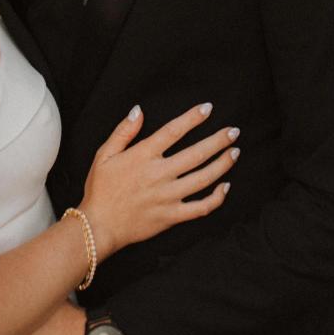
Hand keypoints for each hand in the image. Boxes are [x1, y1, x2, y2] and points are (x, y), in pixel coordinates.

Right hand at [80, 104, 237, 258]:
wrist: (99, 226)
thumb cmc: (100, 189)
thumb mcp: (104, 154)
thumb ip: (123, 131)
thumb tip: (139, 110)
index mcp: (143, 156)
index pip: (174, 131)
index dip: (193, 118)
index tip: (208, 109)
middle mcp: (159, 174)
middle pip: (196, 153)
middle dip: (218, 141)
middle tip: (234, 131)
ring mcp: (168, 197)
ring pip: (204, 179)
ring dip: (222, 164)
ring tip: (235, 153)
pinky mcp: (172, 216)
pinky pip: (201, 208)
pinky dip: (217, 198)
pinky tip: (225, 187)